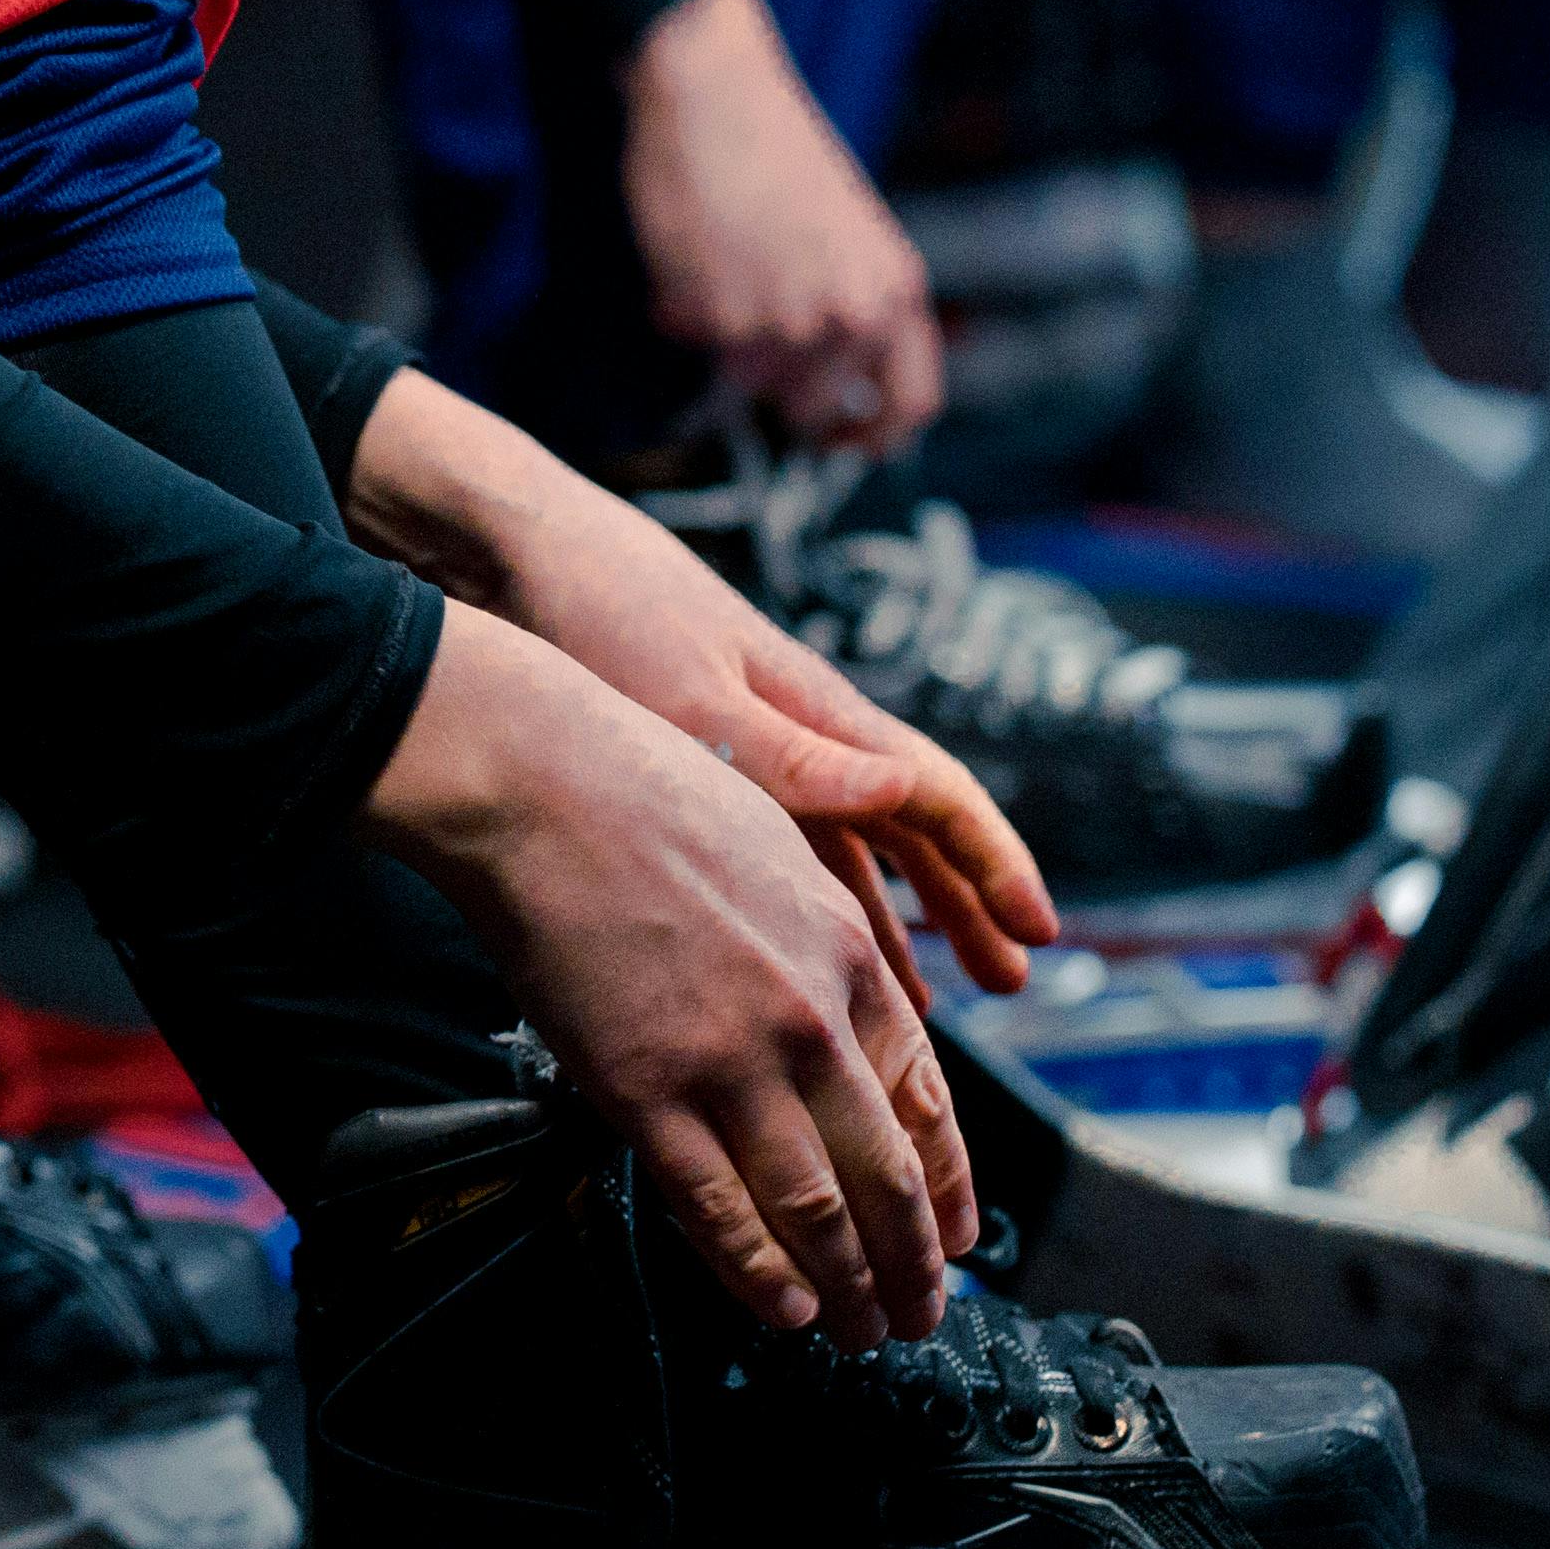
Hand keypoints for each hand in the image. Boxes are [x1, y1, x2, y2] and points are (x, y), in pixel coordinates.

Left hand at [344, 367, 1058, 988]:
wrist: (510, 553)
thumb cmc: (602, 612)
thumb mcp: (697, 701)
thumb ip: (797, 759)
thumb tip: (910, 794)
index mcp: (818, 714)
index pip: (938, 795)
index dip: (994, 864)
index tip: (1039, 930)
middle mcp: (803, 734)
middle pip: (914, 829)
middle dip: (968, 902)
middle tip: (1013, 977)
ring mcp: (756, 749)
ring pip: (854, 848)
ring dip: (898, 916)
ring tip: (936, 995)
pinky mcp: (700, 766)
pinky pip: (786, 851)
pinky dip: (815, 905)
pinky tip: (815, 950)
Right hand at [356, 607, 976, 1336]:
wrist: (542, 781)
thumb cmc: (647, 792)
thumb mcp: (784, 848)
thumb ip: (828, 935)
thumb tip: (850, 1003)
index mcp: (852, 957)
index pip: (928, 1104)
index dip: (950, 1188)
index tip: (958, 1237)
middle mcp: (809, 1019)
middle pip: (887, 1175)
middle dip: (915, 1263)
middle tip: (923, 1313)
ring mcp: (729, 1061)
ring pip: (815, 1208)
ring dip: (850, 1285)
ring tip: (864, 1331)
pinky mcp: (644, 1090)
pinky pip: (717, 1208)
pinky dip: (759, 1272)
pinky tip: (785, 1307)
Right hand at [618, 0, 942, 450]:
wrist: (712, 89)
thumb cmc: (775, 150)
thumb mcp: (846, 232)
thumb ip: (853, 307)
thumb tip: (833, 394)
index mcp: (896, 288)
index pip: (912, 405)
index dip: (872, 439)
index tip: (838, 444)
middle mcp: (851, 316)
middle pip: (812, 406)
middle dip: (774, 383)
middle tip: (746, 326)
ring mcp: (784, 322)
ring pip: (743, 377)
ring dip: (721, 335)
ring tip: (719, 259)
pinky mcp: (717, 316)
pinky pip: (691, 341)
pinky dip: (679, 306)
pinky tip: (688, 247)